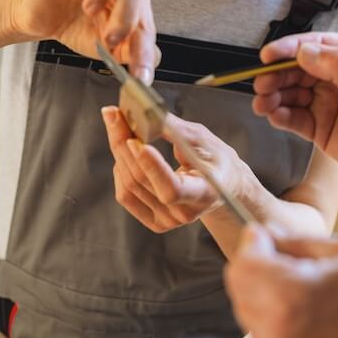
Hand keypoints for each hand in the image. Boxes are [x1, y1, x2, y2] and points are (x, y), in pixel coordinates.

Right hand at [9, 0, 157, 80]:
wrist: (40, 20)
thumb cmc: (76, 27)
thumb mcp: (102, 49)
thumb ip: (127, 54)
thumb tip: (151, 65)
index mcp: (131, 3)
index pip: (146, 19)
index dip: (144, 47)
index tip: (138, 72)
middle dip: (127, 15)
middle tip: (109, 36)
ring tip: (89, 8)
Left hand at [102, 107, 248, 231]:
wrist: (223, 184)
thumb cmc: (216, 160)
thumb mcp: (203, 139)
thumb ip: (175, 130)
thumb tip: (147, 116)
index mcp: (204, 193)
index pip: (172, 189)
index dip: (151, 167)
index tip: (135, 141)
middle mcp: (185, 212)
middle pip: (143, 181)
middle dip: (124, 144)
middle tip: (114, 116)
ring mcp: (168, 221)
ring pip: (129, 186)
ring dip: (119, 153)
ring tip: (120, 128)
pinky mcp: (155, 221)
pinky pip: (125, 196)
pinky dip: (121, 169)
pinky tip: (126, 153)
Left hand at [225, 227, 337, 337]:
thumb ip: (299, 244)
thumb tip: (270, 240)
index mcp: (290, 299)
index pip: (242, 266)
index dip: (253, 244)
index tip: (264, 237)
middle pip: (242, 296)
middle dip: (260, 272)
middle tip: (290, 259)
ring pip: (256, 324)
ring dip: (272, 302)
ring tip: (315, 291)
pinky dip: (286, 330)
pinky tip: (321, 319)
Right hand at [251, 32, 337, 189]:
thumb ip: (336, 64)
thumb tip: (304, 51)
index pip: (314, 46)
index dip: (288, 49)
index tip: (267, 55)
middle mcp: (337, 78)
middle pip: (297, 70)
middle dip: (276, 75)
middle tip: (261, 83)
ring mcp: (328, 102)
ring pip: (292, 93)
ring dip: (274, 96)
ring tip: (262, 101)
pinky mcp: (321, 127)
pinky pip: (295, 118)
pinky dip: (281, 116)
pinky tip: (273, 115)